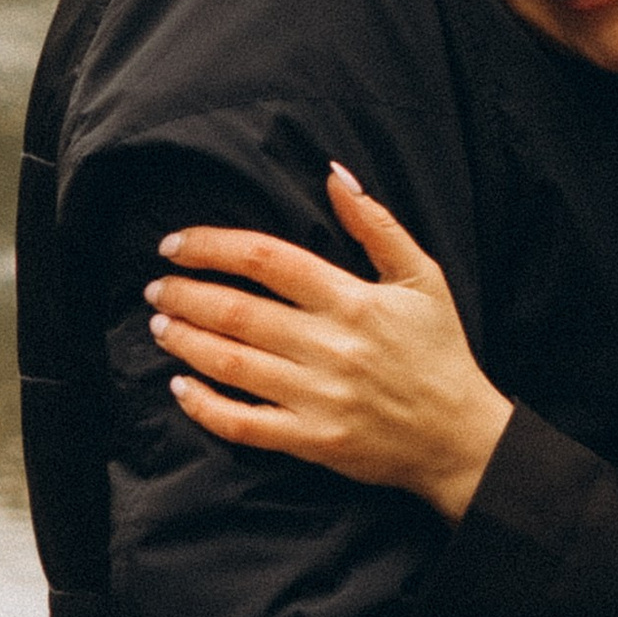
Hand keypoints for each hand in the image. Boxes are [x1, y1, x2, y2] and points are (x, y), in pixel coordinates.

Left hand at [146, 166, 514, 520]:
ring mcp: (318, 397)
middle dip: (185, 294)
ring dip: (185, 341)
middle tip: (156, 286)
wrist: (461, 437)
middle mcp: (331, 347)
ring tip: (160, 324)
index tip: (175, 244)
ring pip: (231, 363)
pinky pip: (242, 423)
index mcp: (354, 300)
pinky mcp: (311, 441)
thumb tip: (334, 175)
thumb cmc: (440, 352)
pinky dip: (203, 406)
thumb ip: (377, 225)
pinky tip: (180, 387)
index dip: (212, 246)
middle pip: (237, 311)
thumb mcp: (423, 277)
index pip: (267, 260)